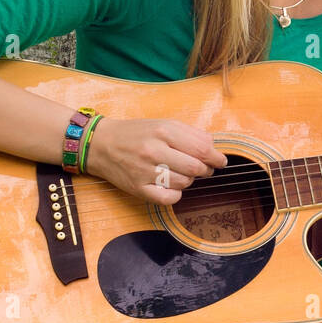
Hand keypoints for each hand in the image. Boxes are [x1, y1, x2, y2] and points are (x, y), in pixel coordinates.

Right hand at [85, 117, 226, 204]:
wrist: (100, 143)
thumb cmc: (136, 133)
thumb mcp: (163, 123)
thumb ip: (190, 133)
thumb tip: (213, 145)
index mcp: (163, 131)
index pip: (201, 148)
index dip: (216, 157)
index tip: (221, 161)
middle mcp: (154, 150)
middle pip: (194, 168)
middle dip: (206, 170)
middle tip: (205, 169)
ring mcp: (144, 171)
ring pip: (183, 183)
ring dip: (190, 180)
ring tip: (183, 173)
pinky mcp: (137, 188)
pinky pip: (168, 198)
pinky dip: (176, 194)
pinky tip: (172, 185)